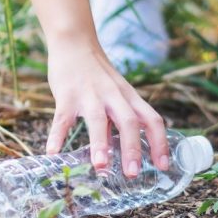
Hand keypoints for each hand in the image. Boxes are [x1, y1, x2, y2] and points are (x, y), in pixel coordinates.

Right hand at [45, 37, 167, 176]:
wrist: (75, 43)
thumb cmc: (98, 74)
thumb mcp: (116, 93)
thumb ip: (119, 119)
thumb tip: (124, 152)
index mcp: (129, 97)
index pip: (152, 120)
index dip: (160, 143)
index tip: (164, 166)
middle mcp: (113, 96)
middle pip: (129, 121)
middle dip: (132, 148)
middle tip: (132, 174)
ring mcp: (90, 94)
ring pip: (98, 119)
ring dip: (100, 143)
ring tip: (100, 166)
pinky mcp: (67, 94)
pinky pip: (62, 117)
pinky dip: (58, 135)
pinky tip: (53, 153)